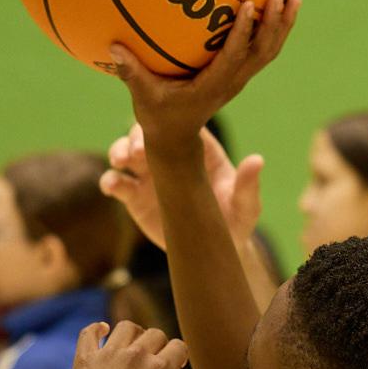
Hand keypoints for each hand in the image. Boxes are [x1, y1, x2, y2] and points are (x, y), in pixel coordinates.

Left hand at [57, 320, 206, 368]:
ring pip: (127, 327)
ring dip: (134, 334)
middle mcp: (136, 355)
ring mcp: (109, 354)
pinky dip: (97, 328)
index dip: (180, 356)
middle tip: (154, 362)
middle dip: (159, 346)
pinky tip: (103, 331)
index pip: (178, 346)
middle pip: (155, 334)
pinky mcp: (86, 358)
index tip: (175, 367)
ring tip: (133, 347)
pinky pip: (91, 331)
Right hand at [101, 124, 263, 249]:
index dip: (167, 121)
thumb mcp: (246, 206)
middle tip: (137, 151)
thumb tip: (257, 160)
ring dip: (118, 151)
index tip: (161, 129)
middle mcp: (169, 156)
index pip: (179, 123)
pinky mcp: (135, 197)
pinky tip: (112, 186)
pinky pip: (116, 183)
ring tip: (121, 161)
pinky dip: (110, 180)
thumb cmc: (235, 220)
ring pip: (125, 152)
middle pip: (146, 133)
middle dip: (137, 136)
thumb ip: (248, 186)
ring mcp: (149, 174)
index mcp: (197, 148)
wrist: (214, 248)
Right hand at [109, 0, 299, 161]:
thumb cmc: (158, 116)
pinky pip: (261, 51)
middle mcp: (232, 82)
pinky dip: (273, 31)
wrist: (176, 139)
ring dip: (282, 26)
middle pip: (262, 52)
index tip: (249, 6)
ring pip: (268, 51)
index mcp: (212, 86)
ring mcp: (238, 79)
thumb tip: (113, 47)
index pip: (233, 57)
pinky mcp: (238, 75)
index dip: (242, 32)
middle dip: (275, 25)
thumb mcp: (143, 96)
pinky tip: (276, 9)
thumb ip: (131, 73)